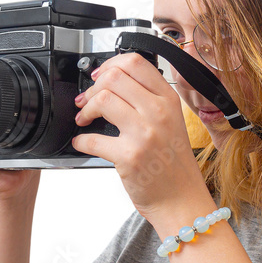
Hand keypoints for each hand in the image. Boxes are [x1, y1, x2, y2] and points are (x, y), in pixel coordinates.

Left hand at [71, 53, 209, 219]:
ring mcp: (144, 134)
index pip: (136, 63)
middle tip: (87, 101)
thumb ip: (149, 100)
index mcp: (168, 100)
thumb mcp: (172, 122)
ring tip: (84, 119)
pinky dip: (80, 140)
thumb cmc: (174, 164)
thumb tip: (115, 82)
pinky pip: (91, 139)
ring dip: (85, 109)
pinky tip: (83, 142)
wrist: (181, 200)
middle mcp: (158, 113)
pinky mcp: (129, 156)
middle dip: (92, 87)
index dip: (110, 65)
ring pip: (102, 100)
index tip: (99, 76)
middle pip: (114, 78)